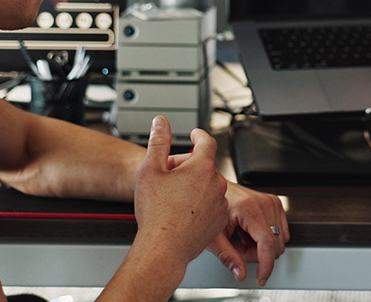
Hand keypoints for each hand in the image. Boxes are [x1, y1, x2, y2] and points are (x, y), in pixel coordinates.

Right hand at [133, 118, 228, 265]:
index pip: (206, 142)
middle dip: (189, 167)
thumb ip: (158, 141)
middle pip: (204, 166)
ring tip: (173, 198)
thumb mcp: (150, 170)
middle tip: (168, 177)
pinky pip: (212, 204)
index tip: (196, 134)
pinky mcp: (219, 220)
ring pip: (209, 186)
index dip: (200, 135)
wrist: (164, 248)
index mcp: (201, 168)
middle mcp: (216, 183)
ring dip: (196, 186)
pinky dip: (201, 204)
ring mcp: (220, 203)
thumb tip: (161, 123)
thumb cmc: (156, 213)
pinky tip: (183, 212)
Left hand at [205, 182, 288, 285]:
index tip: (261, 278)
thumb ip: (227, 256)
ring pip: (279, 240)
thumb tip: (240, 274)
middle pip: (273, 245)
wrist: (213, 189)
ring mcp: (272, 202)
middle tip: (235, 246)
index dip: (266, 265)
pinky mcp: (276, 203)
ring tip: (241, 237)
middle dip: (255, 254)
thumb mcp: (213, 236)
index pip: (267, 243)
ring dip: (261, 247)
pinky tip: (249, 232)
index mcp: (249, 208)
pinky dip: (266, 239)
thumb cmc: (210, 207)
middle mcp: (265, 202)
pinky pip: (280, 232)